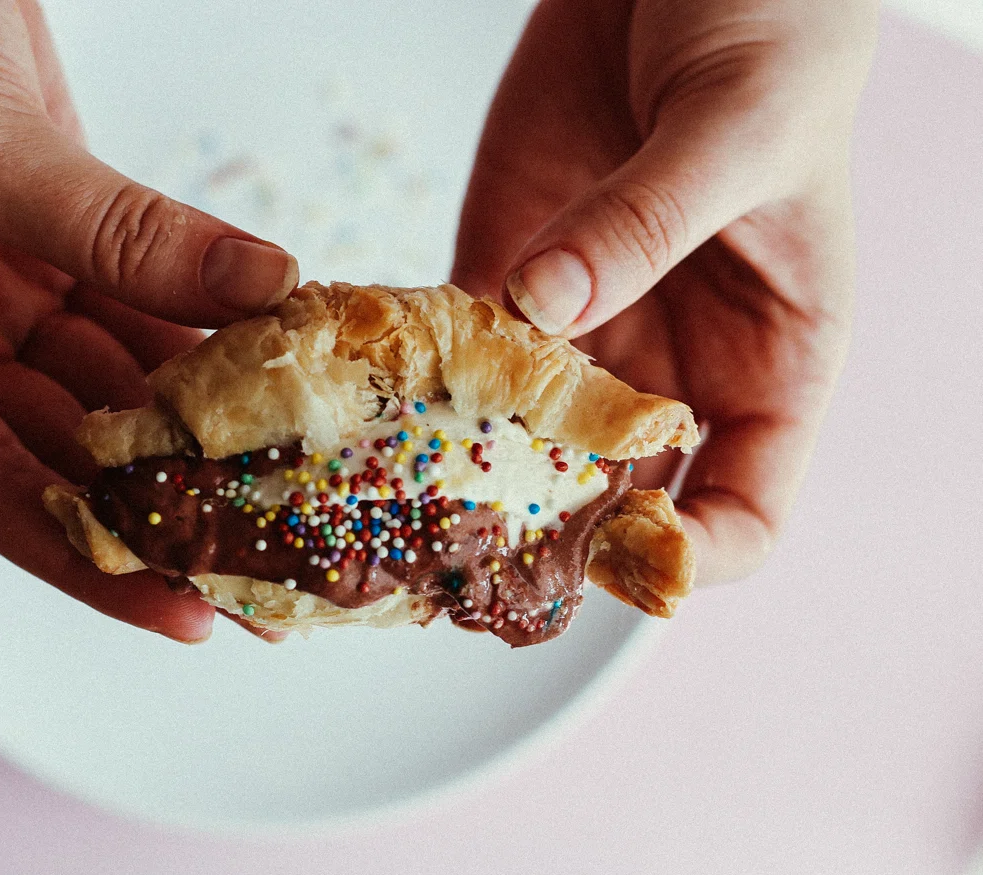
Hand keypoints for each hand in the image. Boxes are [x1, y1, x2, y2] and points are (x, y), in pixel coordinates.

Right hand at [0, 0, 299, 641]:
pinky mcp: (52, 248)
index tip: (186, 612)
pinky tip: (271, 367)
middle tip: (267, 564)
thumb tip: (257, 292)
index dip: (89, 560)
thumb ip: (119, 234)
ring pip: (114, 390)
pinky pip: (141, 313)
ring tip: (290, 483)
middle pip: (62, 455)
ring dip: (200, 429)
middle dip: (163, 507)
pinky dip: (204, 338)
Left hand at [452, 0, 876, 584]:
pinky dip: (416, 382)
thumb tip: (547, 308)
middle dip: (549, 530)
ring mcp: (585, 327)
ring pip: (522, 443)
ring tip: (395, 481)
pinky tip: (371, 390)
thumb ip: (651, 220)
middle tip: (470, 537)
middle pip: (613, 498)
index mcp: (768, 361)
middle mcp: (670, 365)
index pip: (746, 512)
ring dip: (463, 468)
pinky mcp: (508, 274)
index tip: (619, 552)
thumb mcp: (739, 125)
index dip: (690, 555)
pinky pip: (458, 356)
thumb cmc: (771, 34)